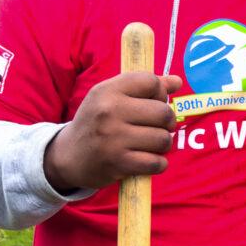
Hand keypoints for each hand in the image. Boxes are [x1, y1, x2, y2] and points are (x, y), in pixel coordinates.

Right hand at [43, 72, 180, 191]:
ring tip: (152, 144)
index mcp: (108, 91)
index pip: (151, 82)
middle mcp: (109, 112)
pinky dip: (158, 163)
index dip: (160, 93)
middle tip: (158, 127)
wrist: (67, 156)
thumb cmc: (97, 122)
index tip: (153, 103)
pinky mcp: (118, 163)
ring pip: (163, 139)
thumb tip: (177, 81)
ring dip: (163, 144)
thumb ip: (144, 87)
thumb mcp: (111, 97)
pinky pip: (156, 162)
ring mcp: (114, 138)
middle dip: (167, 121)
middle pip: (163, 112)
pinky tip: (148, 160)